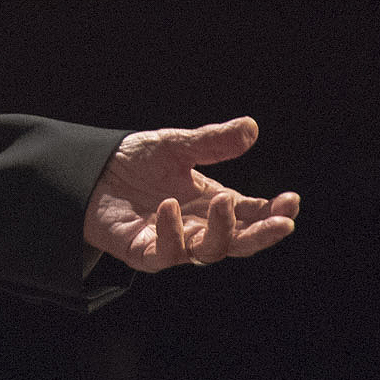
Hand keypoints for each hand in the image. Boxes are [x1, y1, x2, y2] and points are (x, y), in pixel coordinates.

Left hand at [84, 116, 298, 270]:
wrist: (87, 170)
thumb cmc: (135, 161)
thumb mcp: (175, 146)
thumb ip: (212, 142)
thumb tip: (251, 127)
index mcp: (213, 203)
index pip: (253, 213)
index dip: (275, 211)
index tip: (292, 201)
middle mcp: (198, 226)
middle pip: (239, 241)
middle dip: (263, 234)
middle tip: (282, 222)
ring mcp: (174, 242)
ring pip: (209, 251)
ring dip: (221, 230)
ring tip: (221, 201)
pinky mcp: (144, 252)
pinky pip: (165, 253)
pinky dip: (171, 233)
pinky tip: (169, 208)